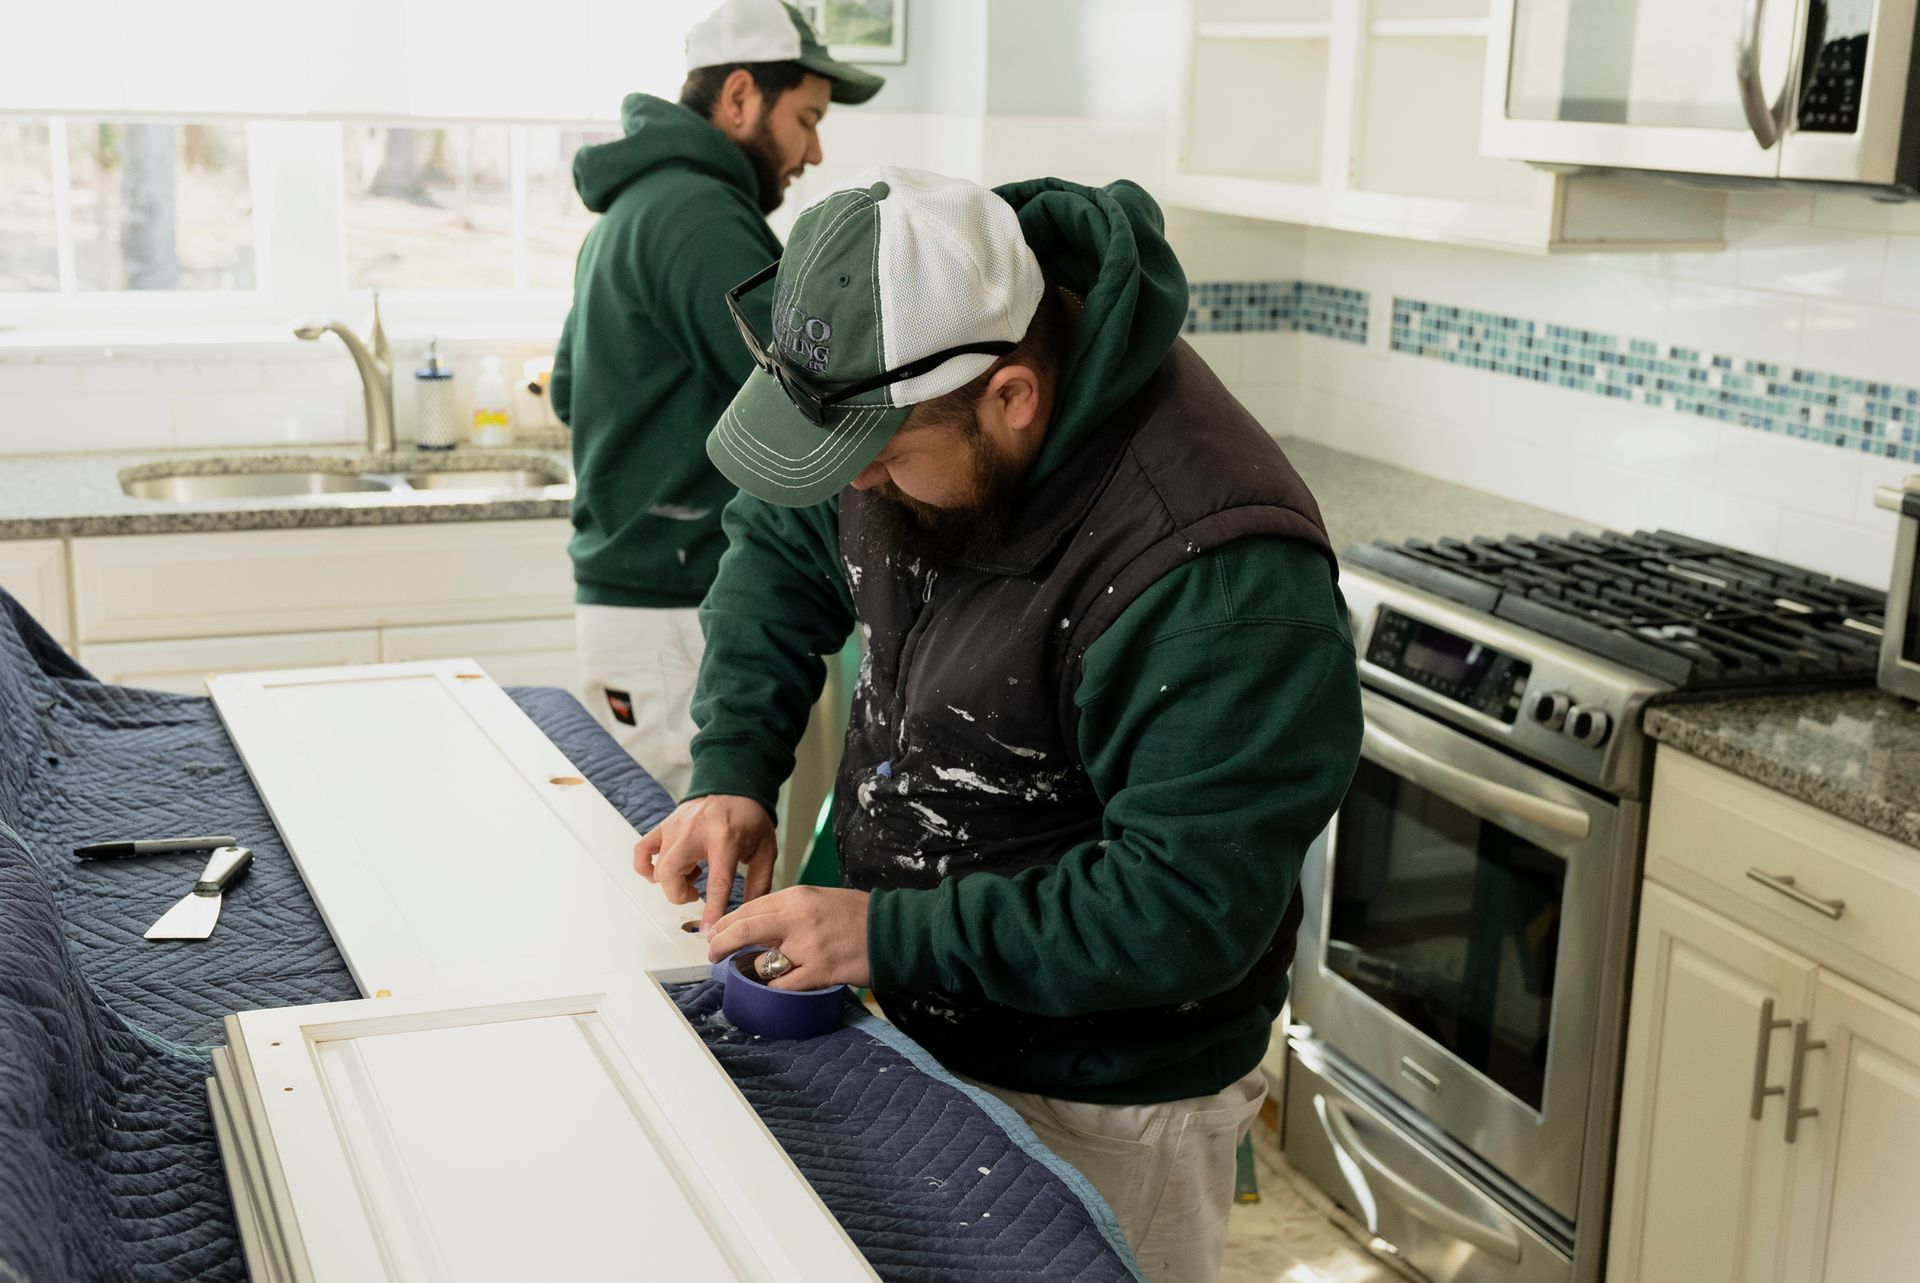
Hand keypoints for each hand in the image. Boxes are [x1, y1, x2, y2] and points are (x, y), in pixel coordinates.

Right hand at [633, 795, 776, 931]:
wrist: (734, 785)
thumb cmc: (750, 819)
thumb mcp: (765, 850)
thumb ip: (760, 884)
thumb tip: (749, 914)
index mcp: (726, 839)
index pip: (717, 882)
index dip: (712, 910)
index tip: (709, 931)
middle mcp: (695, 832)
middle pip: (671, 875)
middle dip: (680, 895)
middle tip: (696, 894)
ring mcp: (676, 827)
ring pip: (657, 868)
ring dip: (671, 882)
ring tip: (690, 875)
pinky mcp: (664, 826)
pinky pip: (642, 851)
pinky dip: (646, 868)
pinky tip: (664, 872)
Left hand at [707, 886, 871, 990]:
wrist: (894, 929)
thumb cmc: (858, 915)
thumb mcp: (819, 899)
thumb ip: (788, 910)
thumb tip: (755, 925)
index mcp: (797, 897)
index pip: (749, 908)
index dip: (726, 924)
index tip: (714, 933)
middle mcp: (798, 918)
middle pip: (745, 930)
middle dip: (721, 944)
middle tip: (712, 954)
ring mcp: (808, 946)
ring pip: (762, 962)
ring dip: (760, 969)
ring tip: (770, 969)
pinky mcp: (819, 970)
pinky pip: (783, 984)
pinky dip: (778, 986)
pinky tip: (785, 983)